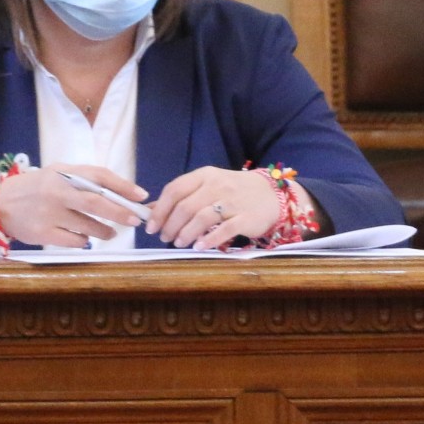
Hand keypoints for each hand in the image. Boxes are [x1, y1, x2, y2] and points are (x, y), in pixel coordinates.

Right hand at [0, 163, 147, 248]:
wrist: (0, 203)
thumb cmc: (38, 188)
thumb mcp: (58, 174)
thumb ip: (84, 179)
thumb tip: (120, 193)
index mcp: (63, 173)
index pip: (99, 176)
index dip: (123, 186)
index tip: (141, 196)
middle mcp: (57, 191)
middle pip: (96, 202)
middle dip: (120, 212)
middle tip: (135, 220)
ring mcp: (50, 213)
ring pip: (88, 225)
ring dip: (105, 231)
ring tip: (111, 232)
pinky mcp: (44, 233)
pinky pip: (75, 241)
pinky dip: (85, 241)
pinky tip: (86, 239)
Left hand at [146, 166, 302, 249]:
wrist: (272, 195)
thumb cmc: (234, 192)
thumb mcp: (207, 187)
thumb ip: (182, 197)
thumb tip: (151, 210)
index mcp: (205, 176)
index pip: (175, 189)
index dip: (160, 210)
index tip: (151, 226)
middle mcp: (218, 186)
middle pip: (186, 206)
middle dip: (170, 225)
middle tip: (165, 238)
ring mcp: (233, 202)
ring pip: (202, 217)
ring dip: (186, 233)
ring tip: (179, 243)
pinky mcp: (246, 218)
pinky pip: (224, 230)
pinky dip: (209, 240)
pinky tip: (200, 247)